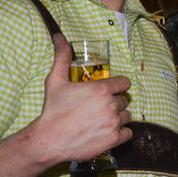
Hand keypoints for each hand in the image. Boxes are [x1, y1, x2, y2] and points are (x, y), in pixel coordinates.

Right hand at [32, 34, 131, 164]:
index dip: (117, 86)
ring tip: (101, 120)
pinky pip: (128, 132)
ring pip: (127, 116)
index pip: (125, 83)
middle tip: (98, 109)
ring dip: (118, 117)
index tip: (108, 91)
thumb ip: (62, 57)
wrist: (48, 140)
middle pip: (124, 100)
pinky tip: (106, 131)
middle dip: (114, 103)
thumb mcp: (55, 80)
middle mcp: (110, 104)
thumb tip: (59, 36)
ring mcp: (114, 123)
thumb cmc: (52, 110)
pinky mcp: (114, 139)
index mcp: (101, 89)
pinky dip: (120, 133)